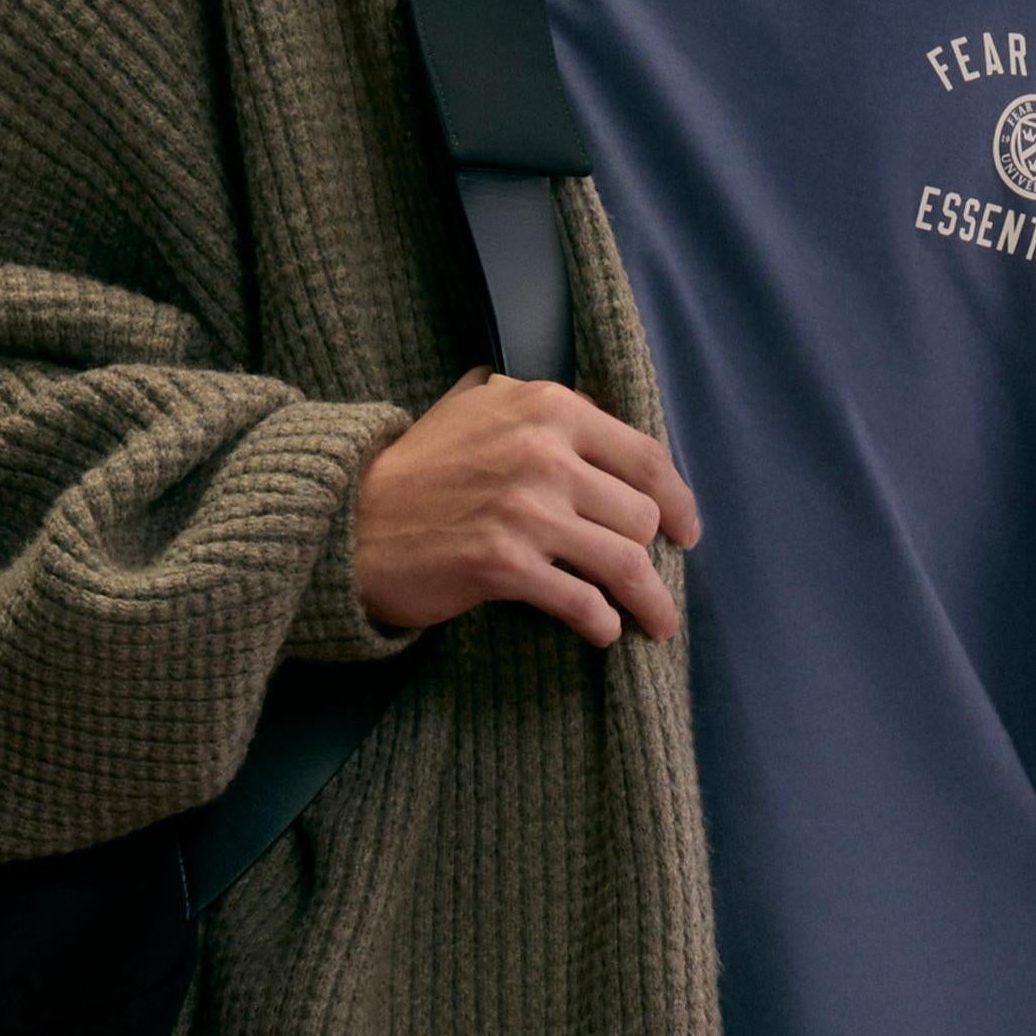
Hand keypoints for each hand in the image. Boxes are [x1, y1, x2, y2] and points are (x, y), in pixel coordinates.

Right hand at [351, 365, 701, 648]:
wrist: (349, 519)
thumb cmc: (416, 468)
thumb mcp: (476, 405)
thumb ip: (536, 405)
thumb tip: (596, 411)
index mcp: (547, 407)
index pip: (644, 456)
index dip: (678, 499)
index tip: (686, 530)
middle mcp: (543, 452)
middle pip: (641, 515)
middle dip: (654, 556)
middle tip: (654, 584)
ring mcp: (524, 510)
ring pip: (624, 562)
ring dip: (648, 602)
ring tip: (656, 623)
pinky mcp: (504, 564)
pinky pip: (581, 602)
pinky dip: (601, 623)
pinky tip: (602, 631)